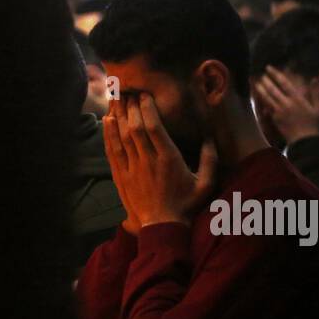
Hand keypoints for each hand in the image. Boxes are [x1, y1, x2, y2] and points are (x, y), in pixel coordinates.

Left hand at [103, 93, 217, 228]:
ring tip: (116, 97)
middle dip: (130, 106)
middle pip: (135, 127)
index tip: (144, 95)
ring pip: (122, 137)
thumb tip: (211, 139)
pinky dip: (109, 134)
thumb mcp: (205, 185)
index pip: (154, 128)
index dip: (147, 108)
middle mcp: (148, 162)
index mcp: (169, 160)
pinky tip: (107, 120)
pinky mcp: (122, 177)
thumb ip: (210, 161)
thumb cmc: (186, 207)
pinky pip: (113, 152)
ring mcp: (133, 169)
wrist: (162, 228)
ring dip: (118, 115)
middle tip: (127, 90)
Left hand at [253, 66, 318, 145]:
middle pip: (273, 90)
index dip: (276, 74)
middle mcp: (286, 104)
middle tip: (261, 75)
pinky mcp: (275, 119)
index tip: (269, 68)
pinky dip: (263, 103)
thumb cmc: (314, 125)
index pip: (284, 83)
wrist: (304, 142)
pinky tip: (260, 99)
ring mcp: (279, 112)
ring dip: (261, 90)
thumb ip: (317, 93)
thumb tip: (315, 79)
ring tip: (256, 84)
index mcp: (297, 99)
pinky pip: (267, 109)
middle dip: (266, 81)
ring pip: (267, 98)